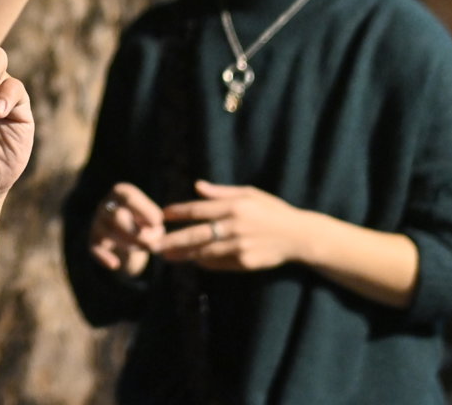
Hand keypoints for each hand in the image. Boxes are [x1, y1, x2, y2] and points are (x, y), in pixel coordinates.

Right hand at [87, 182, 163, 277]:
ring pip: (109, 232)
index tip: (158, 223)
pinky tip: (114, 265)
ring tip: (147, 249)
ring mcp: (97, 223)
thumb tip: (156, 231)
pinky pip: (94, 248)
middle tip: (154, 244)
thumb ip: (153, 221)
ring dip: (130, 244)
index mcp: (119, 192)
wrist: (126, 236)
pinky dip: (103, 257)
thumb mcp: (149, 216)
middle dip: (138, 233)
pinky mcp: (93, 241)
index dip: (145, 210)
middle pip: (117, 216)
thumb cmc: (142, 222)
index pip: (128, 197)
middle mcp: (105, 205)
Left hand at [157, 180, 310, 271]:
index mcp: (234, 206)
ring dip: (184, 254)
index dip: (178, 212)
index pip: (198, 209)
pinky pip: (218, 264)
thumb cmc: (272, 211)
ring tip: (166, 255)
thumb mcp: (249, 193)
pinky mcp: (245, 262)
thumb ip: (221, 192)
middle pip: (196, 234)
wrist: (298, 237)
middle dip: (172, 239)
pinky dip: (204, 262)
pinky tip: (192, 262)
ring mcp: (239, 246)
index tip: (162, 214)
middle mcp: (234, 226)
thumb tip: (197, 186)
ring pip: (204, 252)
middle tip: (153, 244)